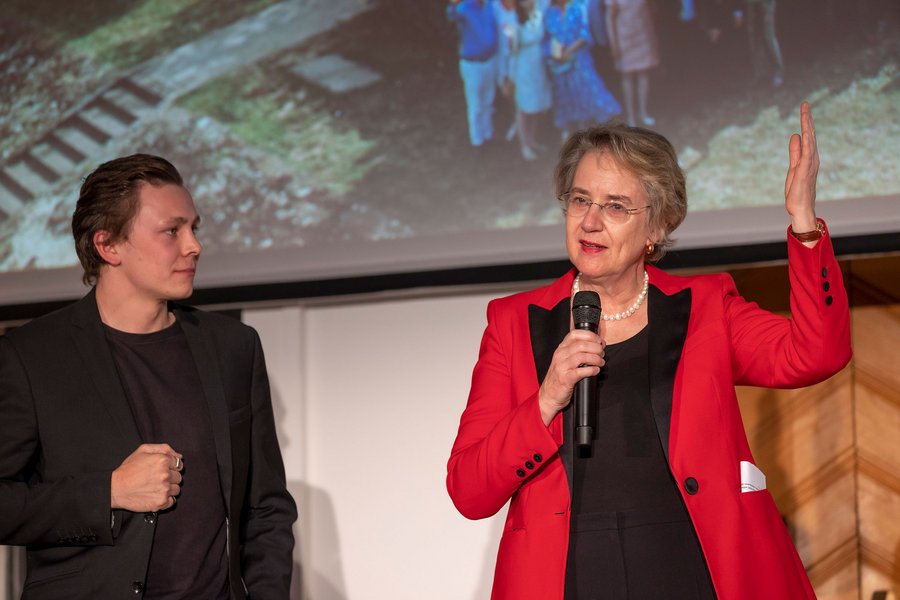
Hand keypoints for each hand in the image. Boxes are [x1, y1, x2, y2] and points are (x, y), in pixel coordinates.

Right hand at [111, 444, 183, 511]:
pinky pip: (172, 501)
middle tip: (157, 479)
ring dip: (169, 489)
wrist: (115, 488)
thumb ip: (164, 448)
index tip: (161, 470)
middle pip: (178, 477)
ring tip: (155, 488)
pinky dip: (166, 500)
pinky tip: (156, 496)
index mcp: (163, 460)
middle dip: (170, 478)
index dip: (170, 467)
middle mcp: (166, 475)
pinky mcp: (161, 502)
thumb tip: (180, 456)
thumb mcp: (143, 450)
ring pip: (176, 489)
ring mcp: (164, 489)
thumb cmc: (128, 469)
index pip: (178, 464)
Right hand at [538, 329, 604, 425]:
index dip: (590, 336)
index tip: (599, 341)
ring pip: (582, 356)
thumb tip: (595, 344)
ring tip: (600, 362)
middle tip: (602, 353)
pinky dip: (592, 370)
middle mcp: (560, 355)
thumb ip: (576, 351)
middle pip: (581, 345)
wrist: (548, 394)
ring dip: (596, 359)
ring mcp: (562, 367)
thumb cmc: (560, 376)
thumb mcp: (564, 359)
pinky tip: (596, 371)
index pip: (575, 334)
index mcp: (561, 348)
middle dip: (596, 348)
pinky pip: (582, 371)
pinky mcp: (566, 378)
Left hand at [784, 101, 819, 235]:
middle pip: (810, 135)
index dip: (806, 122)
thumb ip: (795, 151)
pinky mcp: (804, 170)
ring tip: (805, 112)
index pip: (808, 136)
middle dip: (807, 119)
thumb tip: (795, 135)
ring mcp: (810, 163)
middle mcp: (812, 157)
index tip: (804, 108)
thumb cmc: (797, 189)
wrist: (800, 207)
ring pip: (810, 140)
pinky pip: (806, 153)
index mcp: (809, 157)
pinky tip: (805, 132)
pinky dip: (807, 142)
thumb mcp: (793, 166)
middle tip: (805, 104)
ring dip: (807, 126)